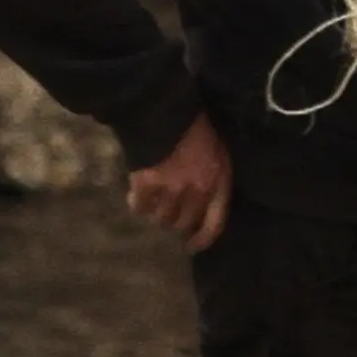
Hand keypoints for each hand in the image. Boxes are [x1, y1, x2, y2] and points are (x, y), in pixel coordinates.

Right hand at [127, 113, 231, 251]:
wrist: (165, 110)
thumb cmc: (197, 129)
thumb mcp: (217, 153)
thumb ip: (213, 180)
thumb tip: (202, 206)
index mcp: (218, 182)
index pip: (214, 224)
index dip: (203, 240)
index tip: (192, 246)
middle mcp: (196, 192)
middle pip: (184, 224)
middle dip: (177, 222)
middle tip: (170, 214)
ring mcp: (170, 191)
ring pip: (161, 219)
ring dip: (158, 213)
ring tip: (155, 200)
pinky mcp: (146, 187)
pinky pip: (140, 208)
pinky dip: (138, 204)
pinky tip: (138, 194)